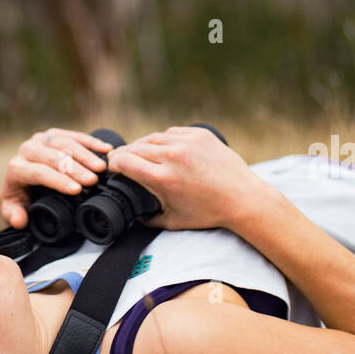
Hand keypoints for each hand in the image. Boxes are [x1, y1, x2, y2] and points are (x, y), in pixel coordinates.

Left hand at [0, 128, 111, 228]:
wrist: (19, 179)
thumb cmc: (19, 196)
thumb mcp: (13, 209)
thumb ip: (13, 215)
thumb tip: (19, 219)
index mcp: (16, 168)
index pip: (39, 172)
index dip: (59, 180)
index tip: (77, 190)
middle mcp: (27, 150)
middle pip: (54, 156)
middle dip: (76, 168)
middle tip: (93, 180)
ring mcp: (41, 140)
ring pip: (65, 143)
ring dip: (86, 155)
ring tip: (102, 168)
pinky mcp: (54, 134)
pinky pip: (74, 135)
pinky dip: (91, 142)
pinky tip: (105, 149)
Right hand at [109, 126, 263, 230]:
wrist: (243, 198)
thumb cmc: (209, 212)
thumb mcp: (173, 221)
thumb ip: (147, 218)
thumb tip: (132, 215)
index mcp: (163, 178)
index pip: (124, 161)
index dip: (113, 164)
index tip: (111, 168)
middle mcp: (173, 156)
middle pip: (135, 147)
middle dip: (124, 154)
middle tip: (120, 161)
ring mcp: (187, 142)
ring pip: (152, 137)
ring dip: (142, 146)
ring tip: (139, 154)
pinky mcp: (199, 134)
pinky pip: (171, 133)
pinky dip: (164, 140)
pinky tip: (162, 149)